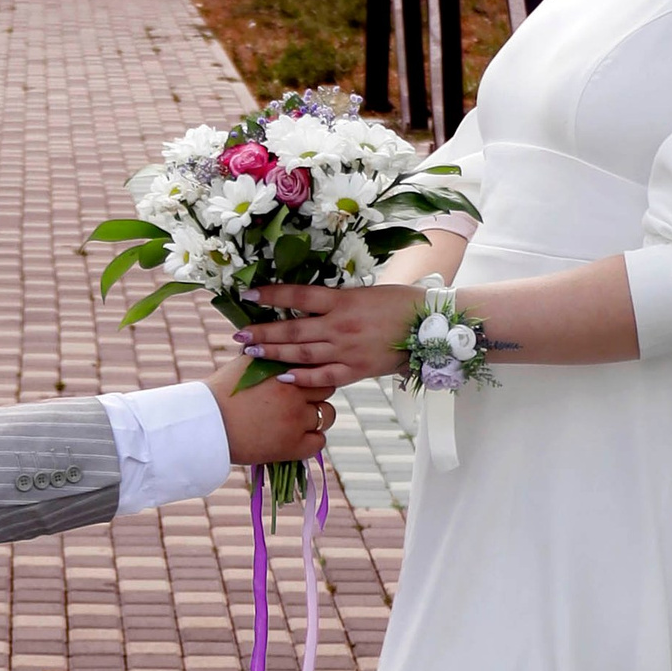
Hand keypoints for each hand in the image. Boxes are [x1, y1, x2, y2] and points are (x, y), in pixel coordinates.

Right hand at [209, 355, 336, 467]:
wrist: (206, 425)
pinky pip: (319, 441)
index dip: (311, 375)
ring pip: (327, 415)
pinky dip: (311, 440)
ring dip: (317, 416)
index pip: (316, 365)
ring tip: (300, 420)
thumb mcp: (245, 364)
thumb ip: (269, 355)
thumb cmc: (220, 394)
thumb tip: (282, 347)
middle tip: (301, 402)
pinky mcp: (292, 445)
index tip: (303, 382)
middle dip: (316, 394)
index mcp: (282, 368)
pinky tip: (297, 438)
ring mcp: (295, 418)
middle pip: (326, 388)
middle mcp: (293, 390)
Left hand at [242, 283, 416, 398]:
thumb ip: (338, 301)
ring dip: (274, 353)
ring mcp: (348, 350)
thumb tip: (309, 303)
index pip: (299, 295)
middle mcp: (341, 325)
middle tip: (238, 335)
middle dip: (263, 332)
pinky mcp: (357, 370)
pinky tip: (283, 376)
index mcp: (344, 300)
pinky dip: (302, 377)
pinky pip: (324, 376)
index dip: (271, 294)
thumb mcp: (366, 293)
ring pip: (303, 352)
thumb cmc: (402, 302)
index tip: (248, 294)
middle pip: (294, 328)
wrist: (432, 325)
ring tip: (251, 352)